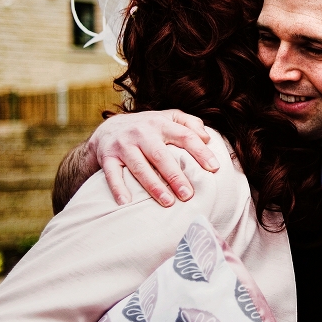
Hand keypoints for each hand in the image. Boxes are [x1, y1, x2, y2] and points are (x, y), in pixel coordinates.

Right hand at [88, 109, 218, 206]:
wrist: (109, 129)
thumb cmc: (148, 127)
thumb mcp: (168, 118)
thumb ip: (189, 123)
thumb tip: (206, 137)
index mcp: (161, 123)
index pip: (184, 136)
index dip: (200, 152)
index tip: (214, 168)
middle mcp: (142, 132)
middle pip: (161, 155)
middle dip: (175, 176)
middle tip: (188, 195)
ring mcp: (124, 144)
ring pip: (139, 167)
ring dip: (153, 186)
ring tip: (168, 202)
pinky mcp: (108, 157)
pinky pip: (112, 174)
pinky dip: (118, 188)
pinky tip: (127, 203)